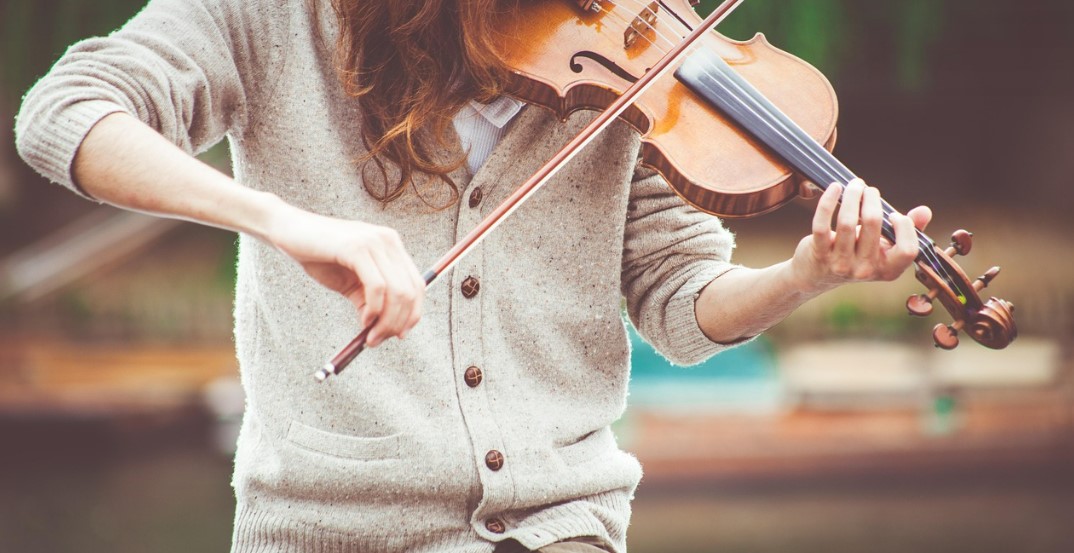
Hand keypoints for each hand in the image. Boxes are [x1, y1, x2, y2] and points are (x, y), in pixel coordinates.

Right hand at [266, 205, 424, 346]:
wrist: (287, 230)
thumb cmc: (318, 256)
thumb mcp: (350, 282)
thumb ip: (370, 300)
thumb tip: (385, 330)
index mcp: (391, 246)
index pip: (417, 284)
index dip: (412, 314)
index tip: (398, 335)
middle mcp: (389, 241)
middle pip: (411, 291)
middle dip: (398, 323)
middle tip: (378, 340)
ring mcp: (375, 242)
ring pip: (398, 292)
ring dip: (386, 322)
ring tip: (370, 336)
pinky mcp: (358, 248)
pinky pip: (377, 287)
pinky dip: (374, 309)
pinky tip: (364, 320)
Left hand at [790, 178, 931, 292]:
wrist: (817, 275)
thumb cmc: (856, 254)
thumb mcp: (883, 246)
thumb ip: (907, 230)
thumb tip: (925, 211)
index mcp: (888, 270)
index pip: (908, 250)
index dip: (905, 228)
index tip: (893, 214)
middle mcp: (865, 270)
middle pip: (874, 225)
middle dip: (872, 199)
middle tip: (868, 189)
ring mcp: (841, 264)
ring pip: (847, 222)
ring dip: (852, 195)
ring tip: (854, 185)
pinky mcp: (819, 254)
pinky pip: (822, 224)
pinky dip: (828, 202)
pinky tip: (834, 188)